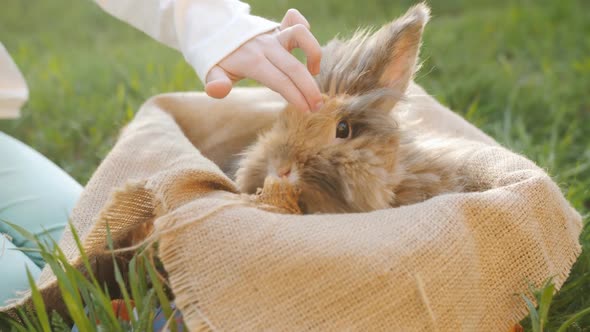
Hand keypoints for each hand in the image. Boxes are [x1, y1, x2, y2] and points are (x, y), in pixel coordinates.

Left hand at [204, 9, 322, 111]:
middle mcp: (266, 46)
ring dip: (314, 54)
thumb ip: (216, 83)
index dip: (296, 96)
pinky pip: (295, 19)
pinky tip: (306, 51)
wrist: (216, 30)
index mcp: (252, 61)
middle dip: (309, 89)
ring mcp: (273, 34)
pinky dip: (306, 30)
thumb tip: (217, 90)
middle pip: (294, 67)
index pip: (279, 81)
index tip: (306, 111)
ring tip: (313, 72)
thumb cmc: (219, 58)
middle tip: (317, 106)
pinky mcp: (278, 27)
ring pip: (301, 34)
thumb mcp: (211, 73)